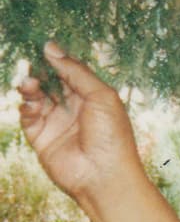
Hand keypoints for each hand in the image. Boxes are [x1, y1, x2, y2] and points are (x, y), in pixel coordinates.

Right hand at [17, 43, 143, 205]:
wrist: (103, 175)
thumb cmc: (111, 134)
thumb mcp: (100, 95)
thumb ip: (75, 71)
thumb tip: (51, 48)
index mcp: (92, 96)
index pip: (71, 72)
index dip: (58, 60)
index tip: (44, 47)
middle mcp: (74, 107)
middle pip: (51, 82)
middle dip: (40, 71)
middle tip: (28, 61)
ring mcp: (57, 122)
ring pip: (37, 97)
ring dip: (30, 87)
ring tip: (29, 83)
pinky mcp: (42, 138)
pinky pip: (28, 117)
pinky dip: (26, 107)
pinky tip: (31, 104)